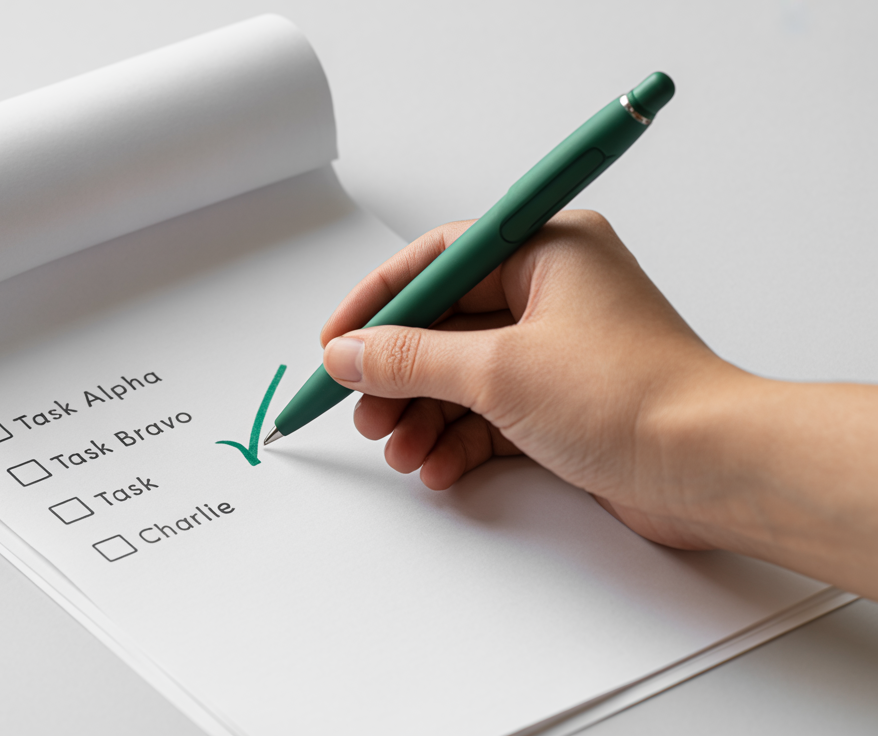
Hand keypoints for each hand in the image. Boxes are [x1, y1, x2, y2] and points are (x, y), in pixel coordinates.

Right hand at [319, 210, 732, 550]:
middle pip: (447, 323)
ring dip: (424, 414)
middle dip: (400, 374)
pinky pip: (492, 411)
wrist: (713, 469)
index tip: (337, 341)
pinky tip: (439, 466)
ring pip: (465, 373)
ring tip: (399, 450)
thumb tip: (351, 353)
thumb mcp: (499, 371)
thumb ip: (412, 360)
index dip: (380, 303)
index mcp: (549, 249)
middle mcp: (556, 291)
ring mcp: (561, 349)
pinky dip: (460, 439)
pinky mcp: (566, 402)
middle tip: (363, 408)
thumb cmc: (634, 399)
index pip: (439, 259)